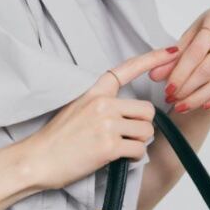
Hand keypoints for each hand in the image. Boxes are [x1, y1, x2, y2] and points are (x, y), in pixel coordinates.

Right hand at [23, 45, 182, 191]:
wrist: (37, 159)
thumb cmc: (56, 138)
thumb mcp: (76, 108)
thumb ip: (101, 104)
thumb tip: (127, 113)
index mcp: (94, 92)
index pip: (127, 69)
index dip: (153, 58)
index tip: (172, 51)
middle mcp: (102, 104)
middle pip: (147, 110)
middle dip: (142, 125)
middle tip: (126, 136)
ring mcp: (106, 123)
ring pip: (147, 131)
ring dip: (138, 143)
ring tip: (119, 148)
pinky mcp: (108, 145)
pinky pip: (139, 150)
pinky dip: (133, 158)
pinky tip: (117, 159)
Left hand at [148, 4, 209, 112]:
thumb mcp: (193, 33)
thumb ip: (175, 55)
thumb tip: (154, 76)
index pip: (195, 53)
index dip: (180, 73)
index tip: (167, 89)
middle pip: (209, 69)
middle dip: (188, 89)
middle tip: (173, 100)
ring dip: (201, 98)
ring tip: (183, 106)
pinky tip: (204, 104)